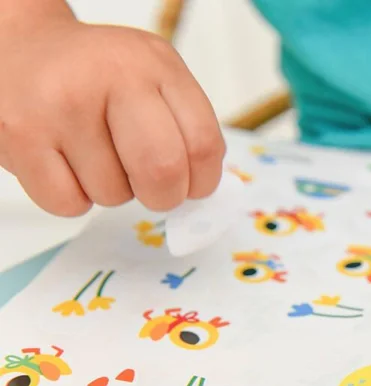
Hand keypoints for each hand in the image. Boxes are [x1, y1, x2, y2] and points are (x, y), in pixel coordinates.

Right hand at [0, 4, 223, 215]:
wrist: (18, 48)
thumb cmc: (96, 77)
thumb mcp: (152, 79)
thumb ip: (186, 128)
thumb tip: (202, 190)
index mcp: (155, 65)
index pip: (203, 144)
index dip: (203, 182)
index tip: (191, 185)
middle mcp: (111, 76)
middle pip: (163, 172)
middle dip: (163, 196)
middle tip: (150, 187)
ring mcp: (62, 105)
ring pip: (113, 196)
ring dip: (111, 190)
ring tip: (91, 153)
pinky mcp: (21, 135)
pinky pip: (70, 204)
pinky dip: (73, 197)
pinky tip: (64, 163)